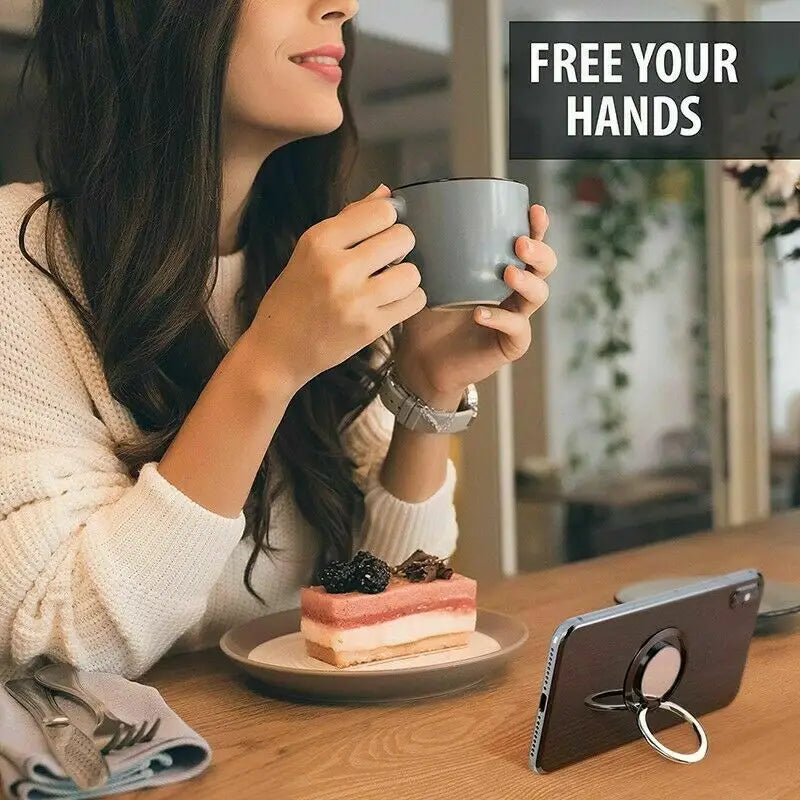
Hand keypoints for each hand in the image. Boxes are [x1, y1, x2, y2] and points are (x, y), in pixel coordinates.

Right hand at [245, 185, 425, 392]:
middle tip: (384, 261)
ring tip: (388, 284)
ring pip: (413, 273)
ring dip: (406, 277)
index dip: (387, 219)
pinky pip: (414, 302)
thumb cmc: (293, 297)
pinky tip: (391, 302)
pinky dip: (408, 301)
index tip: (378, 232)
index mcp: (319, 240)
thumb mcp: (310, 251)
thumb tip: (386, 192)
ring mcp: (356, 300)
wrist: (278, 350)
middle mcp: (338, 267)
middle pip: (403, 238)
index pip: (381, 211)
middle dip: (399, 247)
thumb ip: (349, 220)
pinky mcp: (370, 327)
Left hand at [394, 204, 555, 409]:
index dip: (537, 226)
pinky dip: (500, 319)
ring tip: (508, 274)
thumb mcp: (421, 275)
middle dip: (539, 251)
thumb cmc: (426, 313)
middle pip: (545, 266)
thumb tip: (392, 201)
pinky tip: (481, 313)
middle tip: (521, 243)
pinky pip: (516, 329)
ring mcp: (515, 317)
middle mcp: (514, 291)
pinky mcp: (510, 344)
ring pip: (538, 295)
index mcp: (500, 268)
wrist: (421, 358)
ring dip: (527, 281)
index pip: (528, 242)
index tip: (534, 210)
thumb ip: (415, 244)